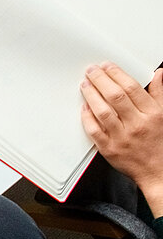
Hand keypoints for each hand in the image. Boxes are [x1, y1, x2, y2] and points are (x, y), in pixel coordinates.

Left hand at [81, 62, 162, 201]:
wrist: (158, 172)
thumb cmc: (160, 143)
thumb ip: (159, 93)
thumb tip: (158, 74)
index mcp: (152, 114)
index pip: (132, 88)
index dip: (117, 74)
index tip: (107, 66)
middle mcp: (137, 124)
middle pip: (115, 96)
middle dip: (100, 80)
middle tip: (91, 71)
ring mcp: (122, 137)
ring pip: (103, 112)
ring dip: (91, 95)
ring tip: (84, 84)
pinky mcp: (109, 149)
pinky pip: (94, 130)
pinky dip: (87, 117)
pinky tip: (84, 107)